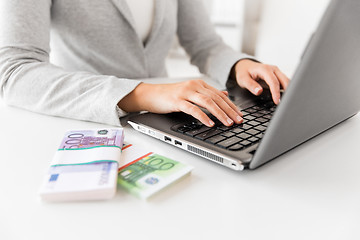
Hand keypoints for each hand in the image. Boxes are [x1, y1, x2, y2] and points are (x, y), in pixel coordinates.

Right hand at [118, 80, 243, 126]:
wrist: (151, 94)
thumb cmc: (170, 96)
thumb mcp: (191, 92)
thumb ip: (207, 93)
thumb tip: (224, 94)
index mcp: (199, 84)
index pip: (220, 95)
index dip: (232, 105)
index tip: (240, 115)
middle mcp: (194, 86)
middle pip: (216, 98)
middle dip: (230, 111)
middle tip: (238, 121)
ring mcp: (185, 93)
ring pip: (207, 102)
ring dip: (220, 114)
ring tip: (228, 123)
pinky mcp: (177, 101)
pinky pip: (193, 109)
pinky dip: (203, 117)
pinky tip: (210, 123)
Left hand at [233, 59, 289, 103]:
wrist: (246, 66)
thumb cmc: (244, 72)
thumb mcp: (243, 79)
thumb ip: (251, 85)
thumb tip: (259, 91)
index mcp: (265, 69)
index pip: (274, 82)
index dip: (276, 93)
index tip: (277, 102)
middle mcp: (273, 69)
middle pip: (285, 80)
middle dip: (287, 92)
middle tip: (286, 103)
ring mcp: (277, 72)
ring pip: (287, 81)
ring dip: (288, 91)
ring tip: (287, 102)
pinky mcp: (278, 76)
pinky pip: (285, 82)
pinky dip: (286, 90)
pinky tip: (285, 97)